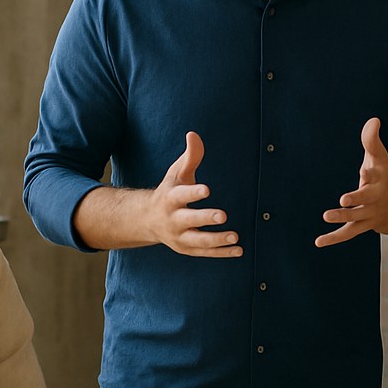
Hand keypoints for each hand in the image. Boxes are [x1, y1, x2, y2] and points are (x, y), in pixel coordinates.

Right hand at [148, 132, 241, 257]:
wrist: (148, 220)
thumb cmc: (169, 191)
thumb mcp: (176, 173)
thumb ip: (189, 156)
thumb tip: (193, 134)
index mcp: (170, 198)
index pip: (181, 195)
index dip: (193, 193)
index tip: (207, 189)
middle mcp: (173, 219)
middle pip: (189, 220)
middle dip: (205, 218)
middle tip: (223, 215)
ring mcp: (179, 237)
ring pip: (198, 241)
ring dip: (216, 240)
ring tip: (235, 236)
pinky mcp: (187, 249)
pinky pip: (205, 253)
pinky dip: (222, 253)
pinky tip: (239, 250)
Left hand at [315, 117, 387, 246]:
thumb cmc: (383, 176)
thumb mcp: (379, 157)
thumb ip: (372, 140)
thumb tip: (373, 119)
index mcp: (380, 182)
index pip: (375, 177)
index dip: (370, 174)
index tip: (364, 171)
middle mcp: (375, 200)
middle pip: (366, 201)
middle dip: (356, 199)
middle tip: (343, 199)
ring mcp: (368, 216)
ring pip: (356, 220)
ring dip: (342, 218)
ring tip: (326, 215)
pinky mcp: (360, 226)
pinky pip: (346, 234)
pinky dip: (333, 239)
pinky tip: (318, 242)